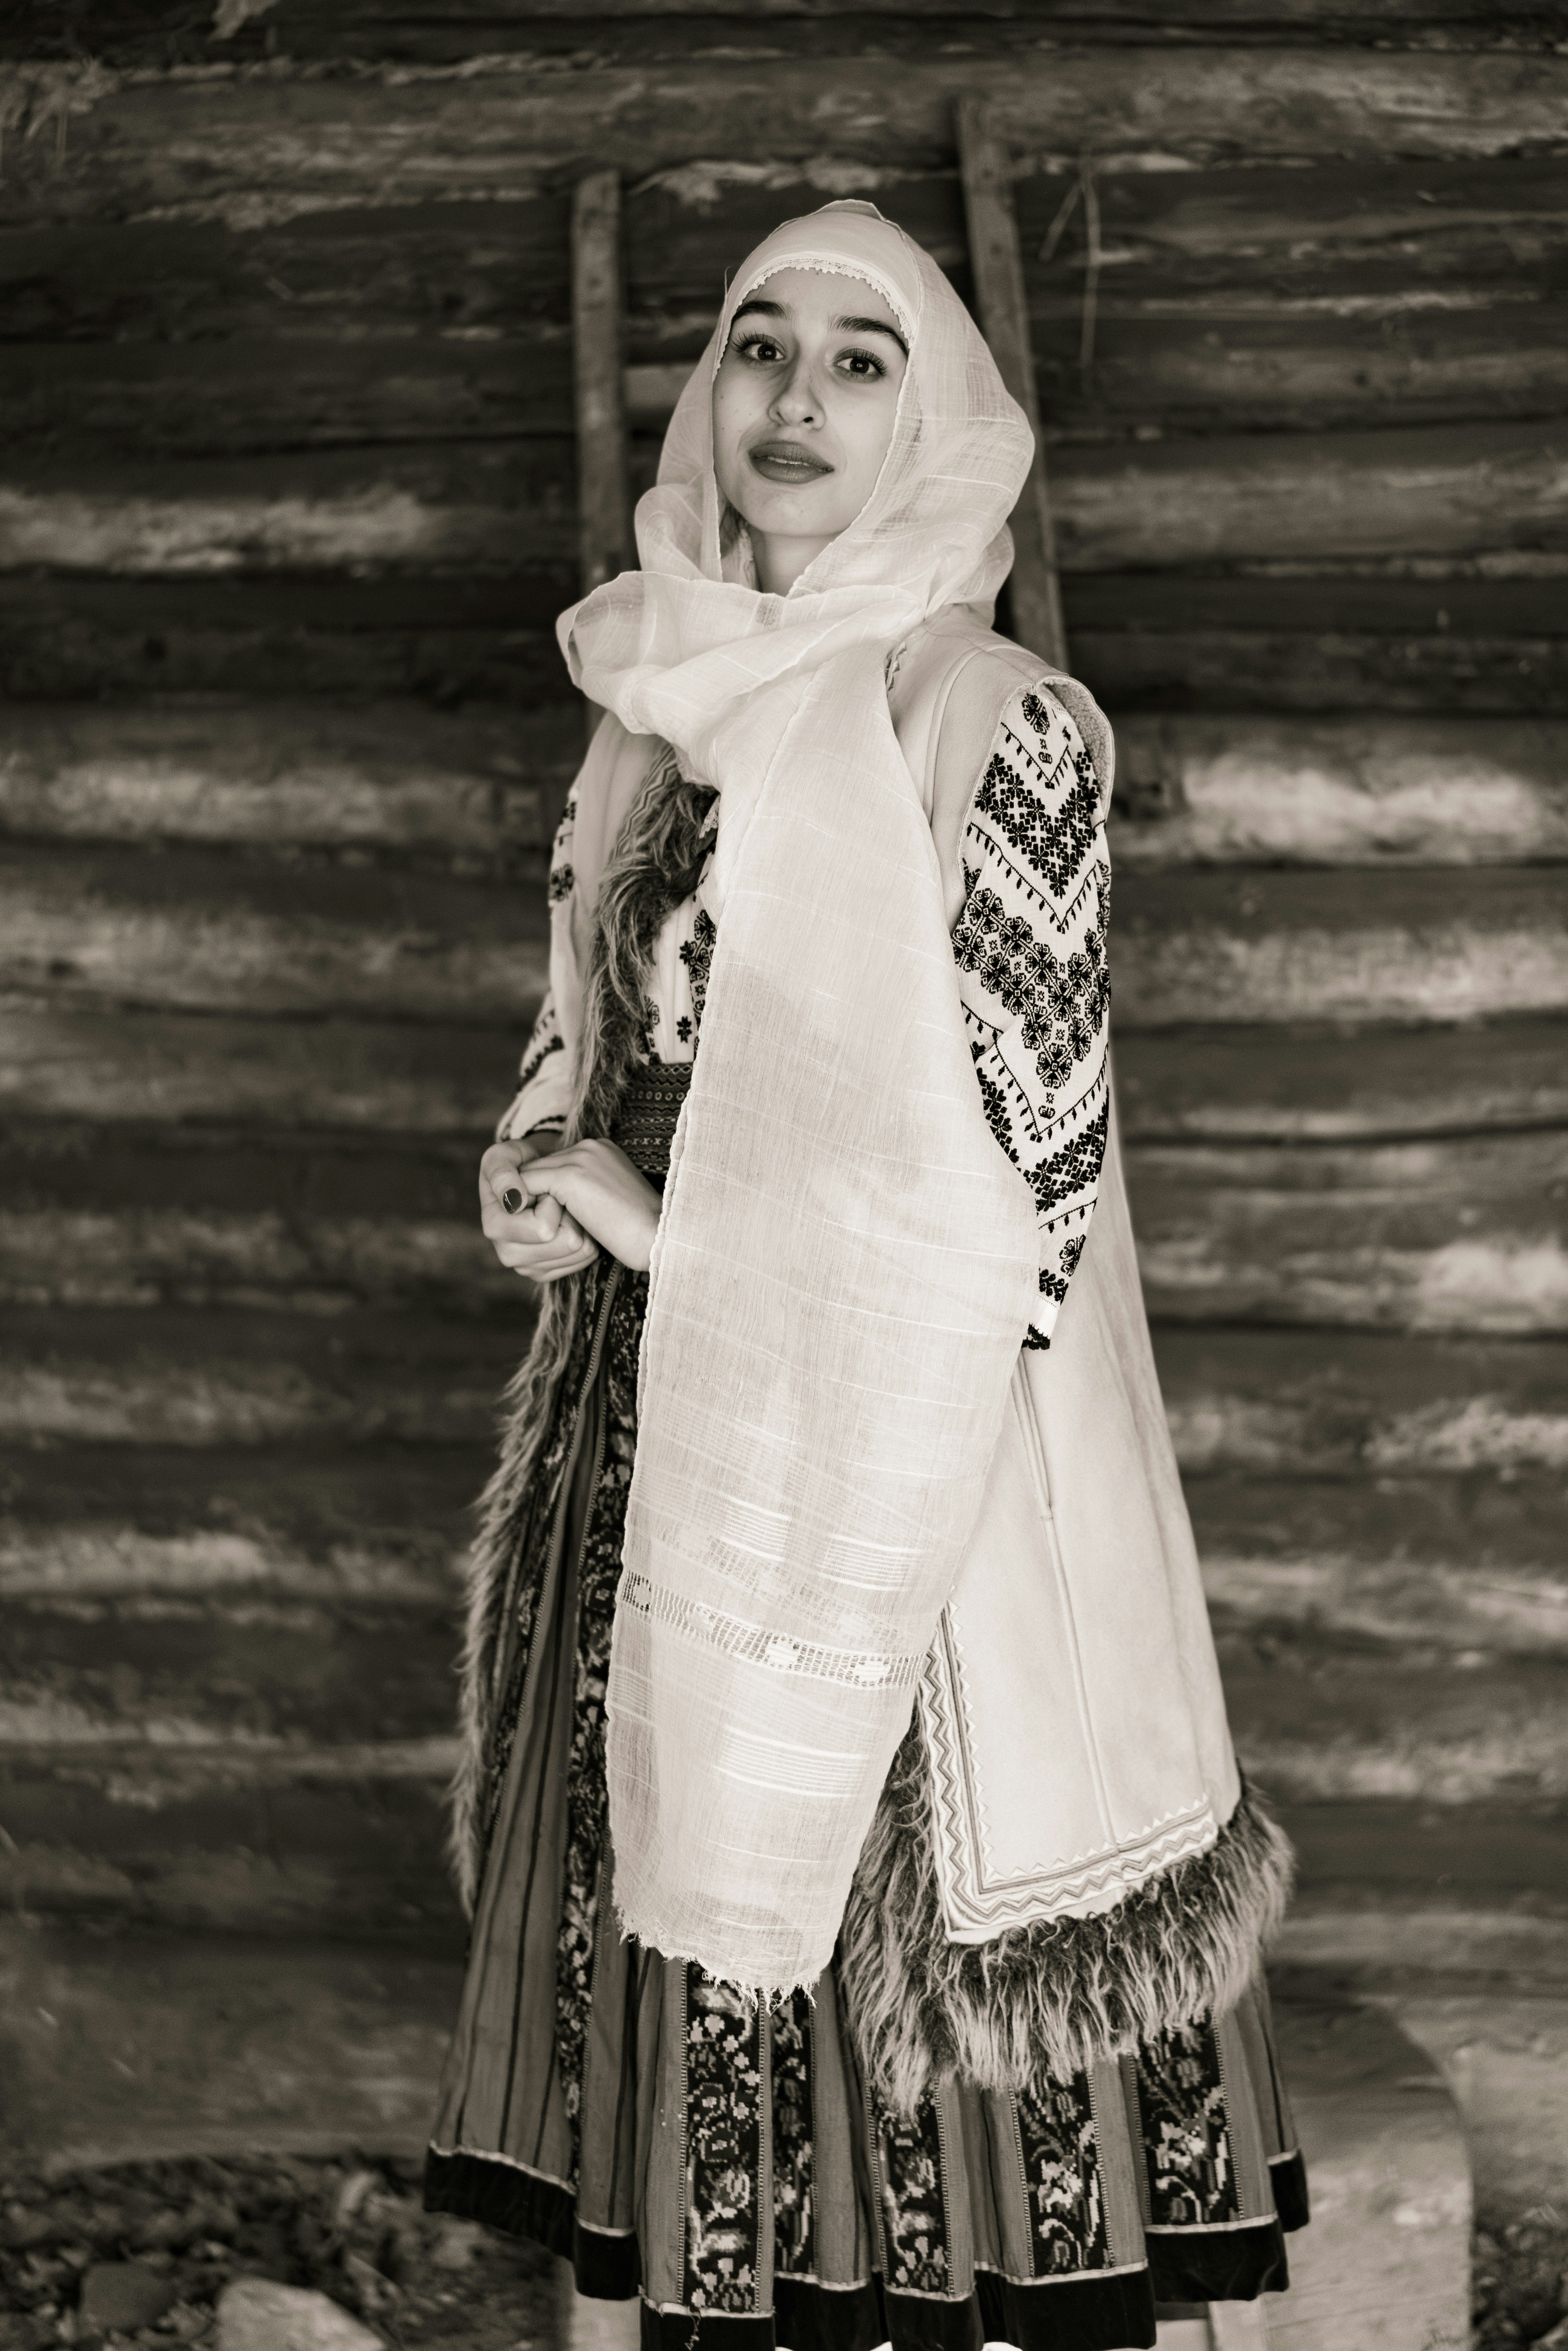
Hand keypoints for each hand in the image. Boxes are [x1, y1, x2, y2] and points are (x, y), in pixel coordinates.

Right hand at [480, 1137, 598, 1283]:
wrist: (536, 1176)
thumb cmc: (518, 1163)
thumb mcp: (504, 1156)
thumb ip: (502, 1172)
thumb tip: (514, 1200)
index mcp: (495, 1227)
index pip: (543, 1228)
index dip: (551, 1201)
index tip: (542, 1188)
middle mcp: (508, 1253)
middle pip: (565, 1244)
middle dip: (569, 1214)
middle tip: (557, 1198)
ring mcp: (528, 1266)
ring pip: (579, 1252)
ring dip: (579, 1224)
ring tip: (563, 1209)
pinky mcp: (547, 1272)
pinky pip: (585, 1259)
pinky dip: (586, 1238)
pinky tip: (571, 1223)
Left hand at [518, 1139, 663, 1273]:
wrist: (660, 1237)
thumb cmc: (641, 1232)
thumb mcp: (608, 1204)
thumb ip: (584, 1195)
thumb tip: (554, 1204)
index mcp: (601, 1151)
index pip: (556, 1165)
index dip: (546, 1192)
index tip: (545, 1217)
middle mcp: (590, 1146)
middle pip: (540, 1167)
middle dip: (532, 1195)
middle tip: (530, 1224)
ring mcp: (580, 1157)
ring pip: (528, 1176)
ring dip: (527, 1203)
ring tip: (530, 1229)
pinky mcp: (570, 1175)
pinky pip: (526, 1188)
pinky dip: (524, 1207)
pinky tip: (531, 1229)